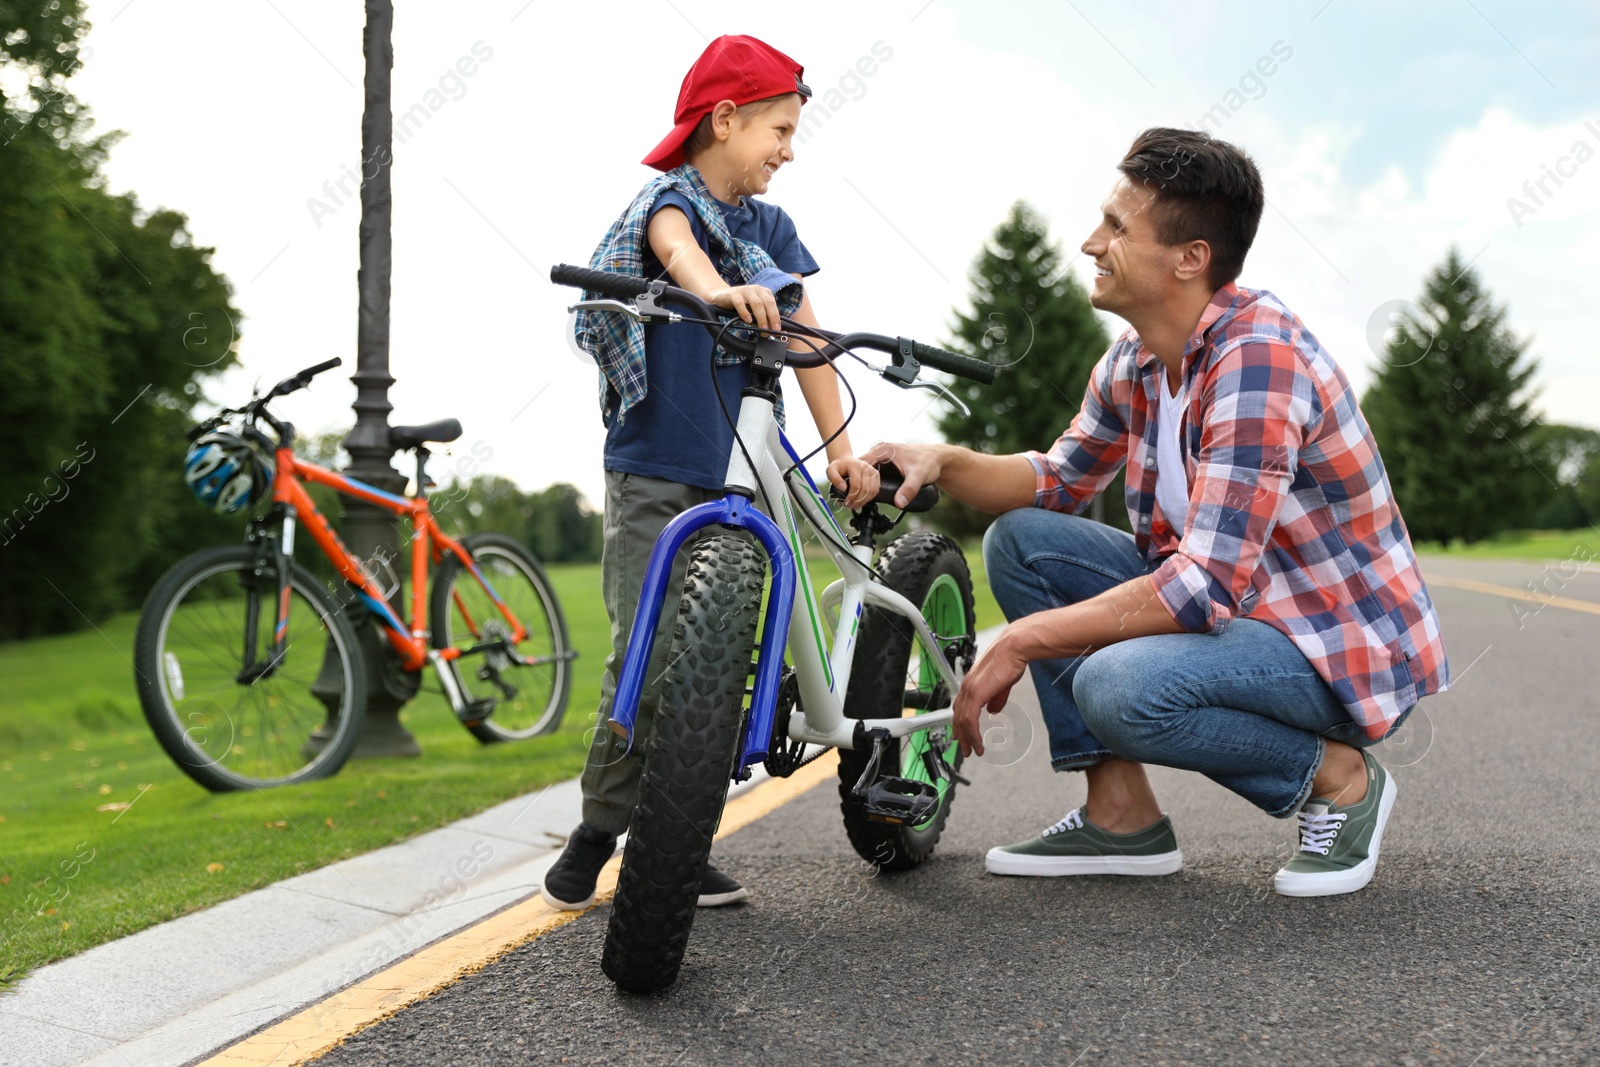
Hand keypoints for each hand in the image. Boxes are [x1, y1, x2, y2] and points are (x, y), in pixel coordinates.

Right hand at [708, 284, 780, 330]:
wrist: (721, 295)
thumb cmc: (740, 304)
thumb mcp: (753, 309)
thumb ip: (761, 317)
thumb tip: (769, 330)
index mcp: (764, 293)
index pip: (773, 305)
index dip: (776, 318)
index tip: (777, 330)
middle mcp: (757, 289)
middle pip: (768, 303)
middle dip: (772, 318)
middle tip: (772, 330)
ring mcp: (746, 291)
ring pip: (757, 304)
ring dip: (761, 317)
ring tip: (762, 328)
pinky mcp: (734, 294)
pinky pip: (740, 304)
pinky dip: (745, 313)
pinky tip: (748, 320)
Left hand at [826, 456, 878, 509]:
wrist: (846, 461)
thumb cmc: (839, 467)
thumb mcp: (830, 470)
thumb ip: (834, 478)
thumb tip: (843, 488)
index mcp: (855, 466)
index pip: (856, 485)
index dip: (852, 496)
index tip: (846, 503)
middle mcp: (866, 467)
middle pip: (865, 489)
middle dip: (858, 501)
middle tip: (850, 506)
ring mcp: (873, 471)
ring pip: (872, 491)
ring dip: (864, 501)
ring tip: (855, 506)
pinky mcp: (876, 476)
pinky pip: (875, 490)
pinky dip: (869, 498)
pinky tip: (861, 501)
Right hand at [858, 441, 941, 508]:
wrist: (937, 458)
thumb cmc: (928, 462)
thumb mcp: (918, 476)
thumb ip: (909, 489)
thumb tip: (899, 503)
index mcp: (884, 449)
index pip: (861, 463)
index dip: (857, 477)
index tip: (856, 491)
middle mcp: (880, 449)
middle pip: (860, 466)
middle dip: (858, 481)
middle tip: (858, 496)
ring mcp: (881, 454)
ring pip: (865, 468)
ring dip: (863, 480)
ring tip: (863, 495)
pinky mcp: (884, 460)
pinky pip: (871, 469)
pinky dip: (869, 478)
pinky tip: (870, 489)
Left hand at [952, 629, 1028, 757]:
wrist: (1014, 648)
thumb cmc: (1011, 660)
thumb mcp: (1002, 684)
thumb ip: (996, 698)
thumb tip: (993, 710)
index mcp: (971, 683)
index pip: (960, 707)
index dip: (959, 723)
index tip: (961, 735)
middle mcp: (967, 686)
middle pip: (957, 717)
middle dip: (960, 735)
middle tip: (965, 749)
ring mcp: (970, 690)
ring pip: (962, 721)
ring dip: (967, 738)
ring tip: (973, 750)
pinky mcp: (976, 694)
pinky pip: (970, 720)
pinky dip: (973, 734)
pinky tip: (978, 742)